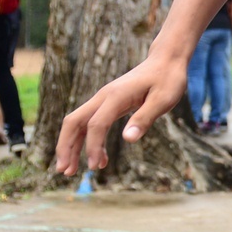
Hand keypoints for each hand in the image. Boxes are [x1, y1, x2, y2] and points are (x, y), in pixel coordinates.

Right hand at [53, 53, 188, 174]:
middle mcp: (104, 96)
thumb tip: (128, 139)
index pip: (96, 124)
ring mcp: (103, 99)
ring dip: (70, 145)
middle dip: (66, 146)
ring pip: (77, 122)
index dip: (93, 146)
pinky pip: (90, 123)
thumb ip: (144, 118)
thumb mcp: (163, 100)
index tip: (95, 167)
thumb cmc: (168, 80)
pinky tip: (99, 159)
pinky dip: (87, 141)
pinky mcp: (108, 103)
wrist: (166, 60)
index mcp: (116, 96)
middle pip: (74, 121)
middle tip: (63, 171)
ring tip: (70, 170)